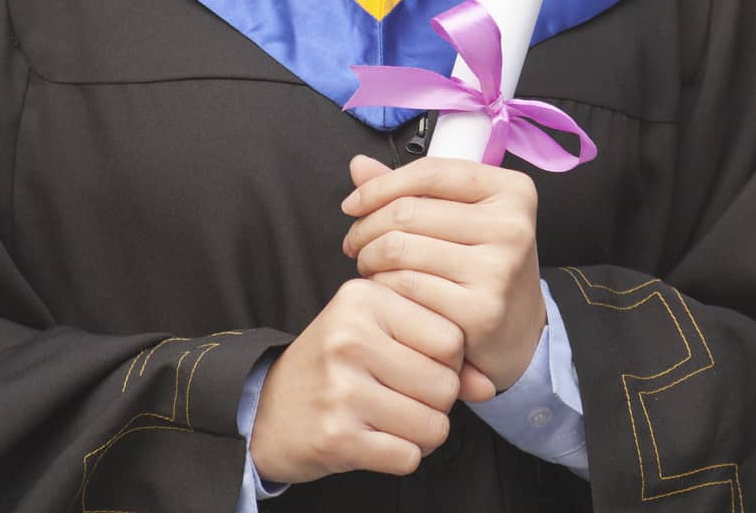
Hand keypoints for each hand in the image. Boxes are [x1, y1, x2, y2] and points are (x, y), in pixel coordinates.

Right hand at [250, 276, 487, 483]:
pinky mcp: (336, 436)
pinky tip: (379, 441)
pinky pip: (407, 457)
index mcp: (365, 298)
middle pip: (445, 384)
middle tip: (408, 397)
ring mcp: (342, 387)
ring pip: (432, 424)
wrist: (267, 409)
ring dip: (423, 432)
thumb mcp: (381, 336)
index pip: (450, 337)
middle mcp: (351, 336)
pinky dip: (403, 456)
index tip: (424, 364)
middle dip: (438, 401)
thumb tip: (488, 386)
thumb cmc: (336, 365)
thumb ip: (439, 352)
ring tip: (396, 420)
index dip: (450, 361)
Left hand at [342, 154, 545, 394]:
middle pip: (409, 211)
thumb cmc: (483, 266)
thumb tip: (359, 165)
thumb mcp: (461, 217)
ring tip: (368, 265)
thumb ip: (412, 190)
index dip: (380, 186)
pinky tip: (384, 291)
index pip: (429, 172)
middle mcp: (511, 225)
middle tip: (355, 243)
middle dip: (367, 227)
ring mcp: (498, 269)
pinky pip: (407, 286)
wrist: (519, 333)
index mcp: (512, 191)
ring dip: (370, 257)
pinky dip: (384, 286)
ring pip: (401, 249)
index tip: (352, 204)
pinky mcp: (481, 310)